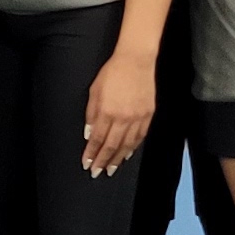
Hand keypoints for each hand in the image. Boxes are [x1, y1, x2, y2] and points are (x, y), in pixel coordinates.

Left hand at [82, 45, 157, 175]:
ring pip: (127, 144)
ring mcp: (137, 118)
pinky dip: (133, 148)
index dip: (91, 153)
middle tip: (97, 172)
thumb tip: (89, 134)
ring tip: (111, 169)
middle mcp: (123, 118)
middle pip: (112, 146)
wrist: (136, 62)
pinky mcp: (148, 115)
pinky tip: (127, 154)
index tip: (86, 164)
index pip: (97, 139)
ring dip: (118, 159)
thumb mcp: (94, 91)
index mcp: (107, 112)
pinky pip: (140, 137)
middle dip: (103, 161)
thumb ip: (91, 114)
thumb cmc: (112, 73)